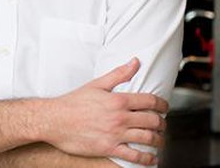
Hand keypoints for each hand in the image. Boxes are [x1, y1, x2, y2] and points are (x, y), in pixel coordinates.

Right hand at [38, 58, 167, 165]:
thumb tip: (135, 62)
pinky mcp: (109, 148)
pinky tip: (151, 158)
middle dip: (162, 123)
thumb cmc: (73, 102)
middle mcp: (119, 118)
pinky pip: (134, 155)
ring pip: (147, 138)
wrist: (54, 120)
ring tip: (159, 140)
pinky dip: (147, 158)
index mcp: (118, 100)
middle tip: (163, 124)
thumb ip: (119, 74)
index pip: (150, 101)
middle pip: (152, 121)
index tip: (165, 107)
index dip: (162, 104)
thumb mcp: (96, 84)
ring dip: (158, 140)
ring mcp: (115, 134)